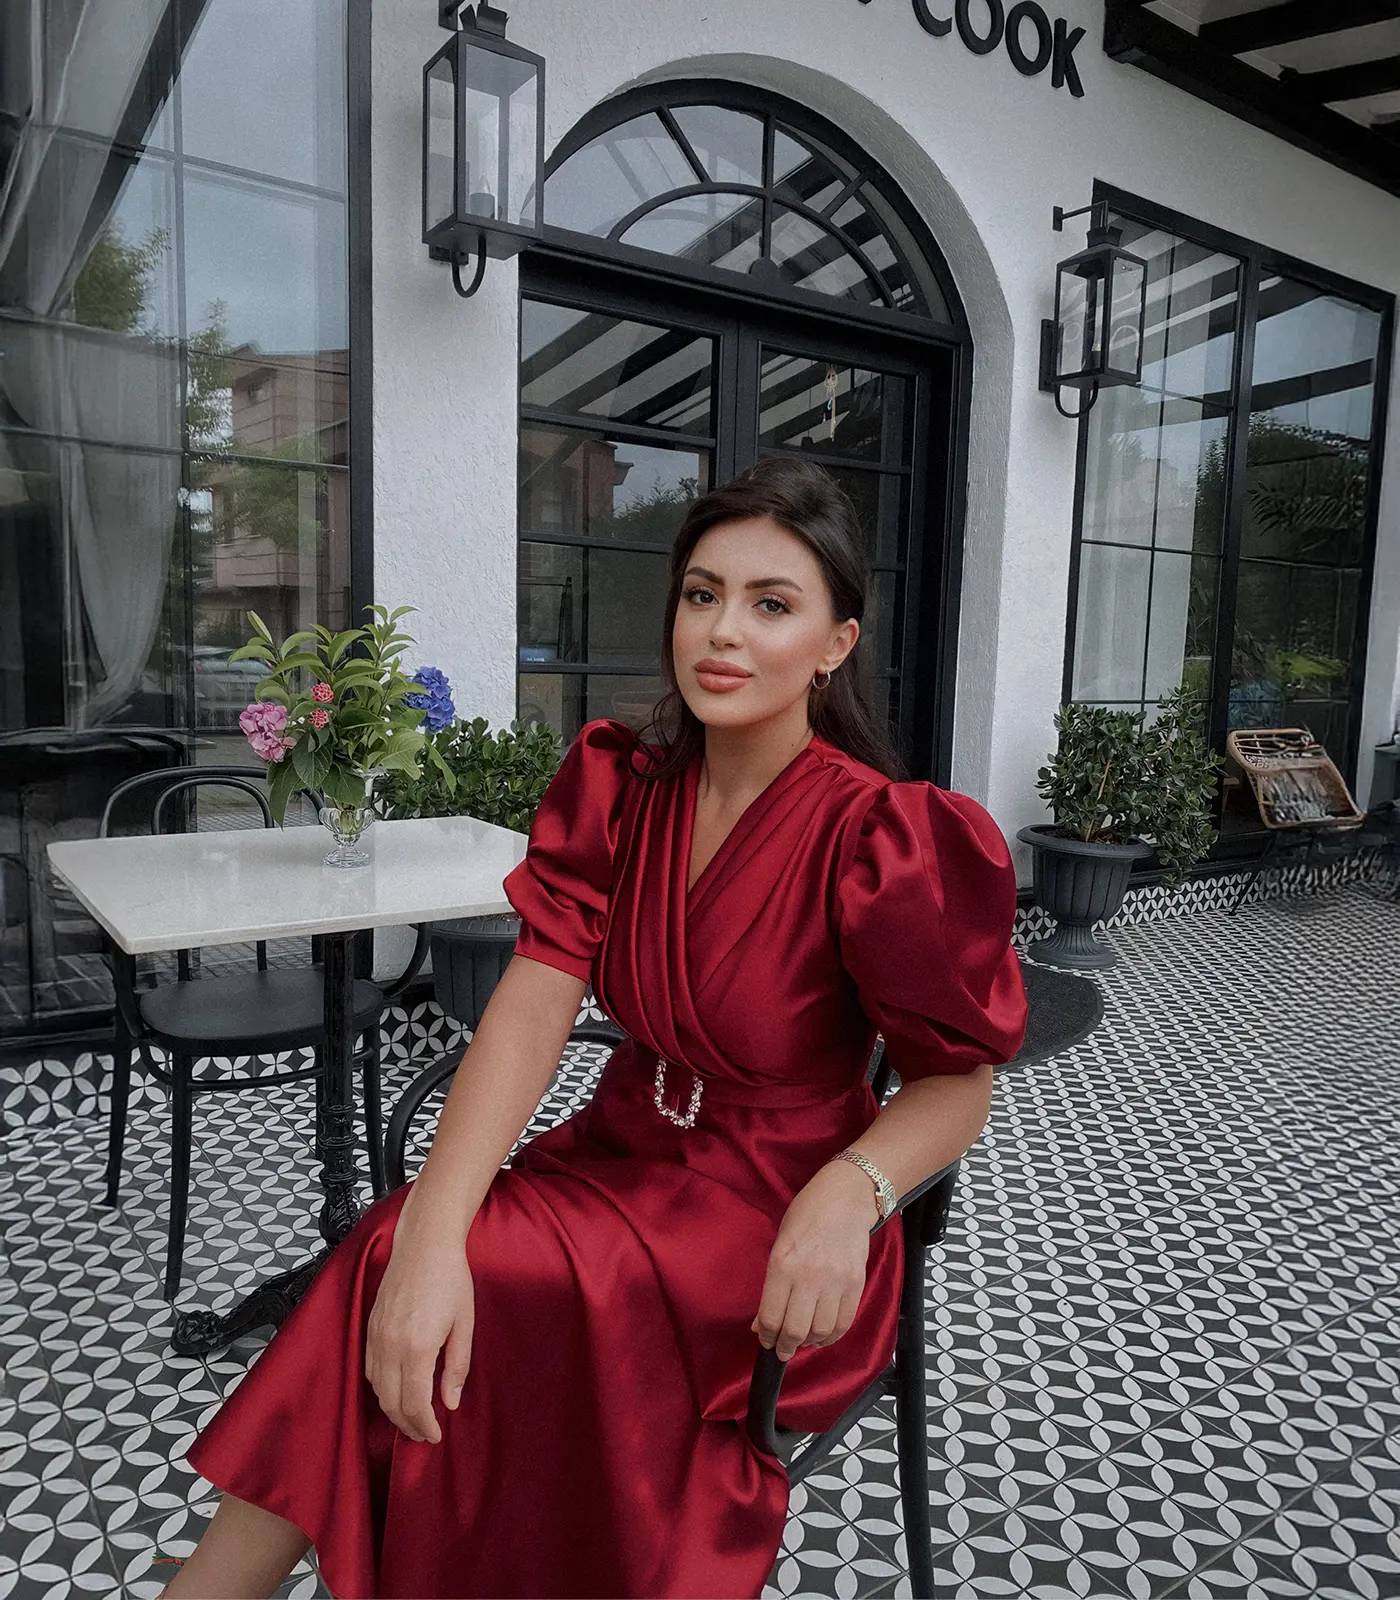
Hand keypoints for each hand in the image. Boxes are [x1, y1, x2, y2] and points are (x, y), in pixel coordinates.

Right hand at [365, 1216, 475, 1444]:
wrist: (424, 1244)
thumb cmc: (451, 1279)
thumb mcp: (464, 1323)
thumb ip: (456, 1366)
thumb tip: (450, 1403)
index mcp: (417, 1346)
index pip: (414, 1403)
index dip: (424, 1426)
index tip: (435, 1436)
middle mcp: (390, 1345)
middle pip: (391, 1402)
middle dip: (408, 1425)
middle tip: (424, 1436)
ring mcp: (376, 1335)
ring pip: (377, 1388)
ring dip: (392, 1410)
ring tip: (411, 1419)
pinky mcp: (369, 1327)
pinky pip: (370, 1369)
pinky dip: (381, 1388)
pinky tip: (395, 1391)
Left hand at [751, 1161, 876, 1361]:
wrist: (845, 1197)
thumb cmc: (807, 1215)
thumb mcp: (780, 1244)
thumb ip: (771, 1285)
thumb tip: (762, 1323)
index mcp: (783, 1264)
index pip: (771, 1316)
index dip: (766, 1336)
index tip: (765, 1340)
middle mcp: (809, 1276)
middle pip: (795, 1330)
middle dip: (785, 1347)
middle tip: (782, 1350)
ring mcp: (835, 1282)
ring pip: (820, 1331)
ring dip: (809, 1343)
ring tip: (803, 1340)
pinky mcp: (856, 1284)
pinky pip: (844, 1323)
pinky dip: (832, 1336)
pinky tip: (823, 1335)